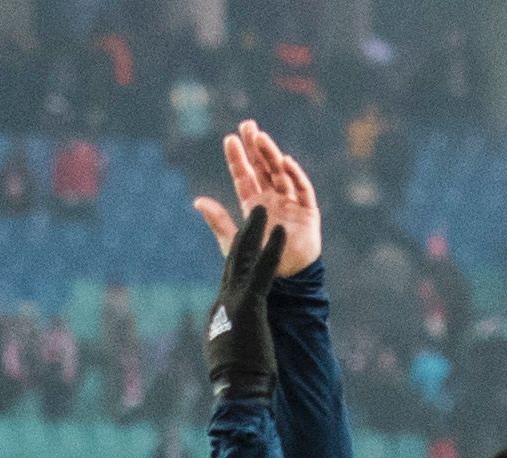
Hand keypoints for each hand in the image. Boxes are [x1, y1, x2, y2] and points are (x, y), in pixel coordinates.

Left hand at [193, 119, 322, 272]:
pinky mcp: (308, 213)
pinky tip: (285, 161)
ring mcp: (291, 204)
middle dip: (256, 147)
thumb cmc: (259, 265)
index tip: (229, 139)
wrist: (286, 283)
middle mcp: (272, 200)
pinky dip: (295, 175)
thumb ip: (218, 221)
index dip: (237, 158)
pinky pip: (303, 189)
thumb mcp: (234, 242)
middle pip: (263, 168)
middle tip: (248, 125)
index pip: (244, 176)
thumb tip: (197, 201)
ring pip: (281, 173)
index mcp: (254, 205)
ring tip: (262, 138)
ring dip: (272, 155)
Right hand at [207, 204, 289, 400]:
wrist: (237, 391)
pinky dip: (270, 250)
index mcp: (219, 314)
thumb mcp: (232, 357)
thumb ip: (231, 342)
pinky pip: (262, 271)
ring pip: (242, 258)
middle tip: (251, 214)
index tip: (244, 245)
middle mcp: (223, 302)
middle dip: (241, 236)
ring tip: (262, 208)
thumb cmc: (239, 383)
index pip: (229, 282)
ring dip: (253, 231)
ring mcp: (234, 302)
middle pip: (231, 261)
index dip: (237, 263)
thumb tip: (232, 343)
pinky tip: (280, 232)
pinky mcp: (249, 305)